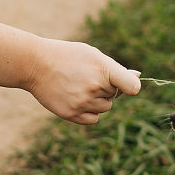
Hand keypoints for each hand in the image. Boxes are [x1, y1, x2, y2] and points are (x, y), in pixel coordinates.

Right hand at [25, 39, 141, 124]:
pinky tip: (77, 98)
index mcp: (104, 69)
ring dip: (98, 100)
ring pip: (105, 108)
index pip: (132, 87)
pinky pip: (94, 119)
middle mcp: (95, 87)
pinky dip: (89, 112)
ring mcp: (83, 102)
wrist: (36, 64)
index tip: (126, 85)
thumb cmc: (68, 57)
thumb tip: (138, 77)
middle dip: (107, 88)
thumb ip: (116, 69)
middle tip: (87, 76)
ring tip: (80, 86)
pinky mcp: (72, 114)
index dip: (132, 87)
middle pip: (115, 95)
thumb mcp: (93, 55)